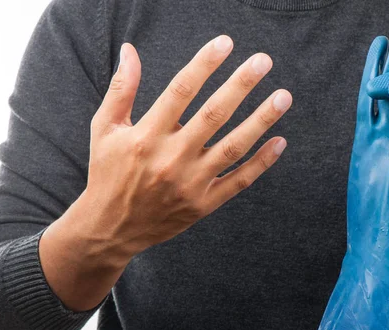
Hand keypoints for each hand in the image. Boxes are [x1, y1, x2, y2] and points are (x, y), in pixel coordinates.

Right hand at [77, 36, 291, 266]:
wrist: (111, 228)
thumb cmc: (108, 173)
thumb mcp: (105, 129)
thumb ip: (121, 89)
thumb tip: (130, 49)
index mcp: (146, 136)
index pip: (180, 91)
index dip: (204, 64)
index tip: (225, 43)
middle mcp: (171, 158)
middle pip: (213, 114)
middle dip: (241, 85)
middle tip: (264, 61)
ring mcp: (191, 183)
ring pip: (233, 147)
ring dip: (261, 120)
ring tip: (283, 97)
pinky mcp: (204, 204)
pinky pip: (239, 181)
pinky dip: (261, 162)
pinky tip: (280, 141)